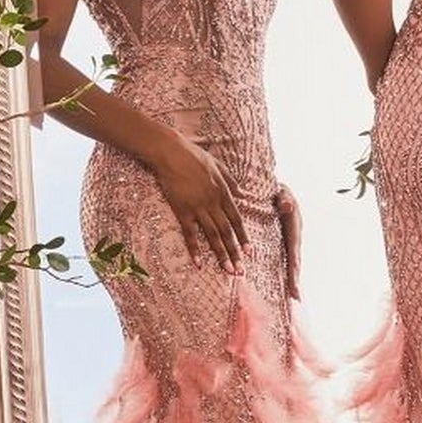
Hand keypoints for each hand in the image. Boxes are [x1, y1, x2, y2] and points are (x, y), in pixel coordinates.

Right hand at [151, 132, 247, 271]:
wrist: (171, 152)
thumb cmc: (193, 156)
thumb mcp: (218, 165)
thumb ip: (232, 181)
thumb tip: (244, 194)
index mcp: (224, 192)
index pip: (237, 219)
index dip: (243, 237)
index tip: (250, 252)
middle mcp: (214, 203)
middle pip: (227, 232)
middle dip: (235, 252)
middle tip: (242, 270)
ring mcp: (198, 207)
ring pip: (213, 235)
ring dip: (221, 255)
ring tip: (228, 270)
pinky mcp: (182, 210)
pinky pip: (190, 233)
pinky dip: (195, 249)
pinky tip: (199, 263)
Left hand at [274, 183, 301, 298]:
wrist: (276, 189)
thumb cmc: (277, 190)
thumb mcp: (282, 191)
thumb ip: (284, 198)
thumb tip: (286, 206)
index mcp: (294, 229)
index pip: (294, 253)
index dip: (294, 270)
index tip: (295, 284)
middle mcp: (293, 237)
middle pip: (294, 262)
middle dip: (295, 280)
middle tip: (296, 298)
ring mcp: (288, 241)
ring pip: (290, 262)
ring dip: (291, 279)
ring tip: (293, 297)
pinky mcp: (281, 241)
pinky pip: (283, 258)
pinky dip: (284, 271)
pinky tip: (282, 284)